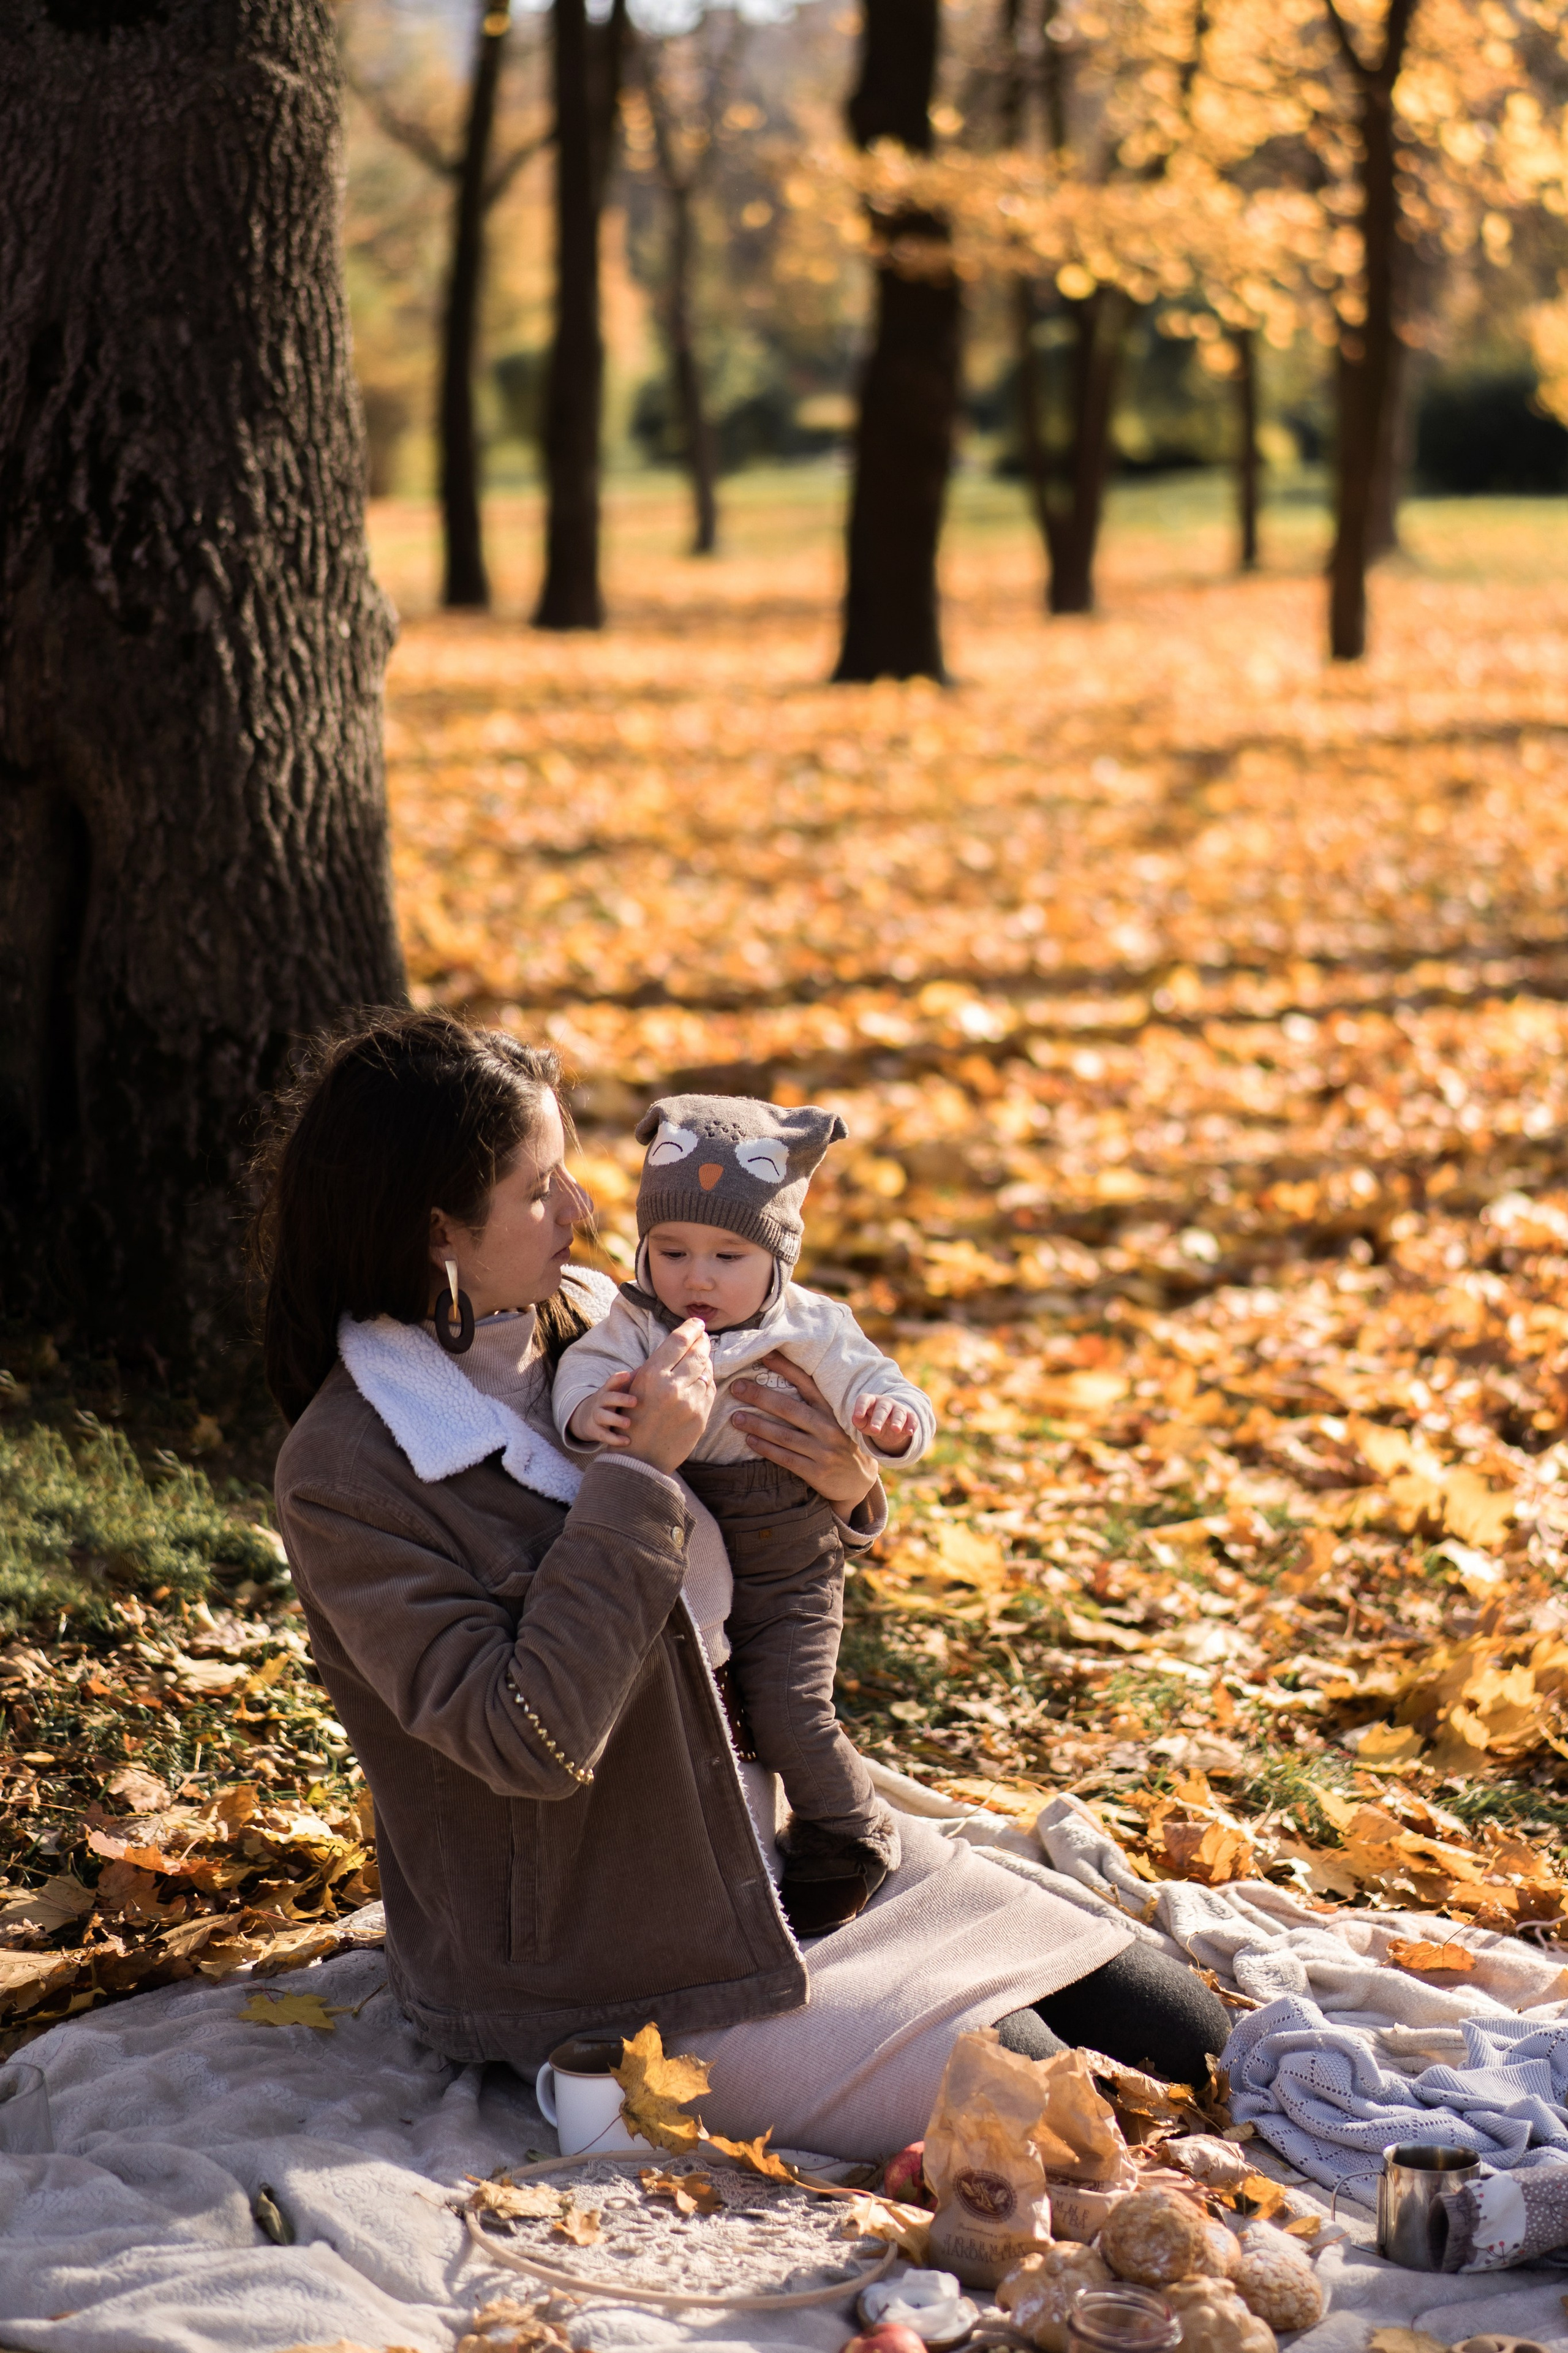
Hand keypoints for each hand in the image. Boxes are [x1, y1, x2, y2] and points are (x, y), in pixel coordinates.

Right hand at [568, 1372, 635, 1447]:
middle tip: (635, 1401)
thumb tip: (647, 1368)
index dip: (618, 1378)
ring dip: (616, 1420)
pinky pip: (603, 1435)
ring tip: (628, 1423)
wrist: (584, 1418)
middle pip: (608, 1398)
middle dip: (620, 1399)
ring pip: (603, 1416)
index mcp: (607, 1391)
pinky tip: (627, 1441)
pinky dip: (614, 1439)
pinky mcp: (594, 1431)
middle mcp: (600, 1402)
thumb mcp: (616, 1392)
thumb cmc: (609, 1402)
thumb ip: (629, 1382)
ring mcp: (595, 1416)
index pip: (611, 1382)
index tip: (627, 1375)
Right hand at [619, 1318, 713, 1474]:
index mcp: (652, 1375)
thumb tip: (684, 1343)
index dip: (690, 1327)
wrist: (639, 1458)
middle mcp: (672, 1387)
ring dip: (706, 1360)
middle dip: (702, 1340)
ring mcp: (689, 1402)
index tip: (697, 1322)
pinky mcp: (700, 1416)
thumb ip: (659, 1366)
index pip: (678, 1341)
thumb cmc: (633, 1419)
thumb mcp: (637, 1387)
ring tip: (703, 1354)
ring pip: (706, 1370)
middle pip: (697, 1352)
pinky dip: (707, 1380)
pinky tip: (702, 1377)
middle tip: (704, 1335)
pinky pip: (710, 1389)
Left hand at [729, 1352, 878, 1513]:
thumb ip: (816, 1405)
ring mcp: (823, 1451)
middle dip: (760, 1396)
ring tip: (736, 1417)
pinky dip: (766, 1448)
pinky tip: (750, 1440)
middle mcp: (828, 1428)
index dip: (786, 1368)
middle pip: (788, 1408)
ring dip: (757, 1425)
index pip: (807, 1383)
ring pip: (783, 1435)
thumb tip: (781, 1382)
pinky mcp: (817, 1472)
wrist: (860, 1481)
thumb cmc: (842, 1444)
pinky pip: (785, 1458)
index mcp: (832, 1411)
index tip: (764, 1355)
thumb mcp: (837, 1420)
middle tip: (736, 1387)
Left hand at [853, 1393, 916, 1456]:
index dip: (861, 1406)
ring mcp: (898, 1408)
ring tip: (895, 1429)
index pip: (865, 1399)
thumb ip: (858, 1421)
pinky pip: (912, 1418)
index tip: (858, 1415)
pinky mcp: (909, 1416)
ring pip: (899, 1413)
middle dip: (879, 1419)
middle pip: (882, 1408)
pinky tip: (910, 1432)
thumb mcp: (863, 1424)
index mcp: (871, 1401)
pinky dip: (912, 1425)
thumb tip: (856, 1418)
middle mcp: (885, 1403)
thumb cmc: (872, 1422)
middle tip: (874, 1429)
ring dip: (897, 1421)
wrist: (889, 1427)